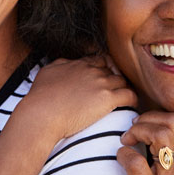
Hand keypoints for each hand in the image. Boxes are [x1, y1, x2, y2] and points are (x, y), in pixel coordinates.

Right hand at [16, 56, 136, 139]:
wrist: (41, 114)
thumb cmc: (40, 97)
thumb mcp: (48, 71)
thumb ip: (60, 64)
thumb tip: (67, 64)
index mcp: (79, 64)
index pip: (100, 60)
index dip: (104, 69)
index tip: (105, 79)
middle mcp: (92, 70)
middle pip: (113, 71)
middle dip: (115, 80)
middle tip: (115, 92)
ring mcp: (101, 83)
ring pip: (123, 82)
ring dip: (124, 89)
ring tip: (124, 100)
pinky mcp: (108, 99)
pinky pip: (130, 95)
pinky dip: (133, 100)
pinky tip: (131, 105)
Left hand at [117, 111, 173, 174]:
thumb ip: (165, 152)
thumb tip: (146, 122)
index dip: (157, 115)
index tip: (140, 125)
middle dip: (148, 119)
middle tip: (132, 131)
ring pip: (162, 136)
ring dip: (138, 132)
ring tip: (127, 141)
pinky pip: (136, 162)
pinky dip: (123, 154)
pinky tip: (120, 159)